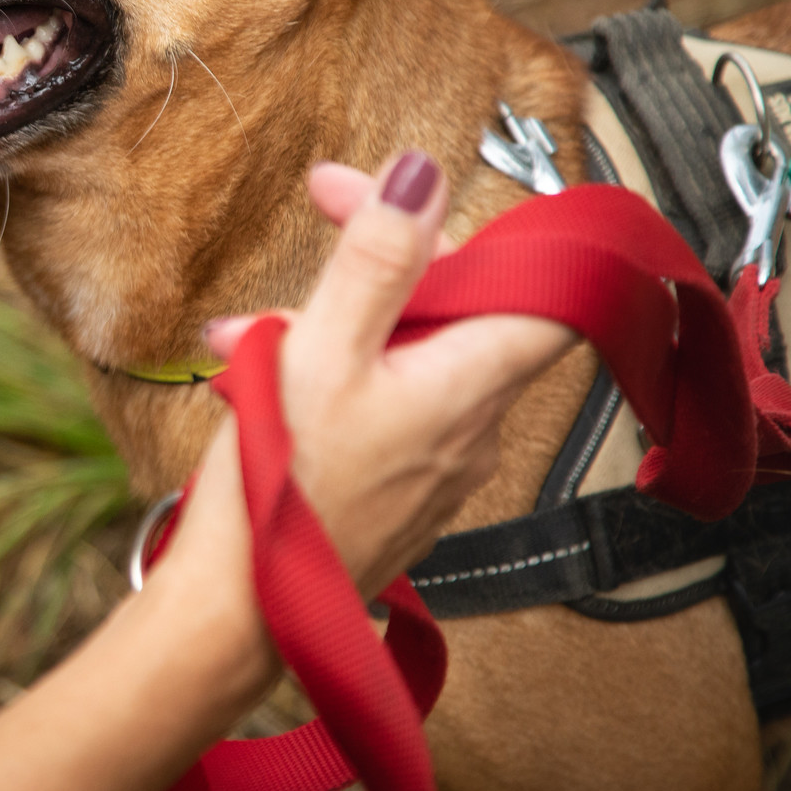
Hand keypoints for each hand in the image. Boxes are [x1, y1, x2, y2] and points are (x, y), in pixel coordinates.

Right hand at [174, 153, 577, 602]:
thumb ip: (377, 259)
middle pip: (464, 308)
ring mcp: (438, 464)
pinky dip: (331, 374)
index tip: (439, 195)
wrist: (237, 615)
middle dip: (386, 256)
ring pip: (412, 355)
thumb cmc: (282, 492)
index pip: (553, 290)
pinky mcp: (399, 491)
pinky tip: (259, 377)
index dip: (507, 227)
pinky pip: (386, 404)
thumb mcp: (320, 350)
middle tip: (324, 207)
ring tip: (249, 331)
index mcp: (470, 384)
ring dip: (337, 319)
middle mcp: (473, 427)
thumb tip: (422, 175)